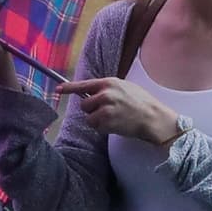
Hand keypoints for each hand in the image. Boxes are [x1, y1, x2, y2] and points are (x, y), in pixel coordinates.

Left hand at [57, 77, 178, 143]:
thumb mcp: (126, 87)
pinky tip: (116, 125)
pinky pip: (96, 127)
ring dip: (97, 120)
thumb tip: (93, 93)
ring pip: (89, 117)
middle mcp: (105, 94)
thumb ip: (108, 89)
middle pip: (85, 104)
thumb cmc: (142, 103)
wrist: (153, 117)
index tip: (58, 89)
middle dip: (92, 110)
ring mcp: (104, 108)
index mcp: (109, 83)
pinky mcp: (105, 121)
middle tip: (107, 112)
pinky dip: (103, 128)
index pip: (84, 84)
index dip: (69, 88)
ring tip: (114, 119)